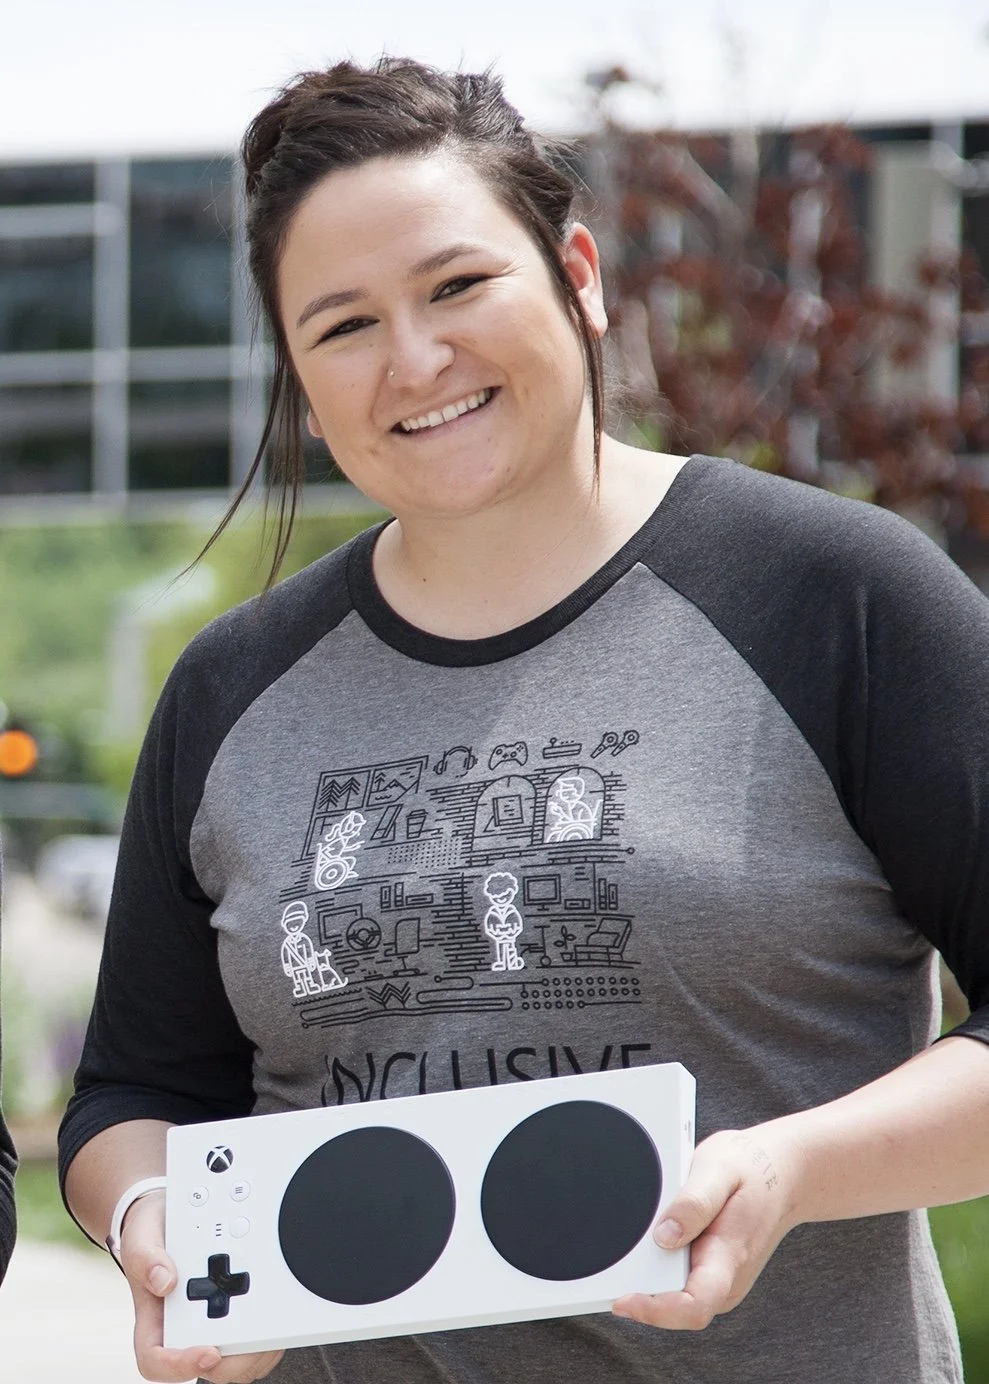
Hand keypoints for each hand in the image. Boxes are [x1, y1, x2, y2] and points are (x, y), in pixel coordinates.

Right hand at [120, 1191, 284, 1381]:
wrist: (171, 1218)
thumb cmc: (153, 1235)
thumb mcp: (140, 1236)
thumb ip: (145, 1257)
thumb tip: (165, 1281)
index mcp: (154, 1322)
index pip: (157, 1362)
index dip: (182, 1366)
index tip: (209, 1352)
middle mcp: (184, 1330)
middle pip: (210, 1367)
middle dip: (237, 1354)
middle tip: (257, 1324)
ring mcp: (212, 1324)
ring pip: (238, 1359)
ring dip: (259, 1344)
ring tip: (270, 1312)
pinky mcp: (237, 1313)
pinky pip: (256, 1337)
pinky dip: (270, 1327)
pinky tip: (277, 1304)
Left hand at [612, 1125, 802, 1330]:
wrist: (784, 1173)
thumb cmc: (752, 1168)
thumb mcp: (720, 1168)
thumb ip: (693, 1203)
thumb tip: (662, 1236)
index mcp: (730, 1256)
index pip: (694, 1305)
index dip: (655, 1311)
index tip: (622, 1299)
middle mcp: (727, 1278)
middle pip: (677, 1308)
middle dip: (642, 1293)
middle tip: (614, 1260)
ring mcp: (721, 1279)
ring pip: (677, 1298)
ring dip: (649, 1282)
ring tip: (631, 1247)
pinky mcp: (714, 1272)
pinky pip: (681, 1283)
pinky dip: (660, 1272)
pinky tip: (649, 1246)